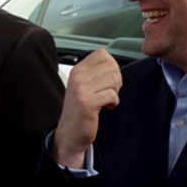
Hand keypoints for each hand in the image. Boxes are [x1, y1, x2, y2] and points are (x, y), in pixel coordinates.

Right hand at [52, 48, 121, 168]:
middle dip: (117, 79)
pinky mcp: (87, 103)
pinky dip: (114, 102)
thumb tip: (114, 65)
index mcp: (77, 70)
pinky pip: (112, 94)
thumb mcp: (83, 86)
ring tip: (108, 99)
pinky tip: (107, 107)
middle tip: (110, 91)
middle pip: (111, 66)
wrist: (70, 133)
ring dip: (116, 91)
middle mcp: (78, 77)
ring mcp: (81, 89)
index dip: (112, 65)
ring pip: (114, 78)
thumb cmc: (79, 110)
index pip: (102, 53)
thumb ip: (95, 73)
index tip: (108, 79)